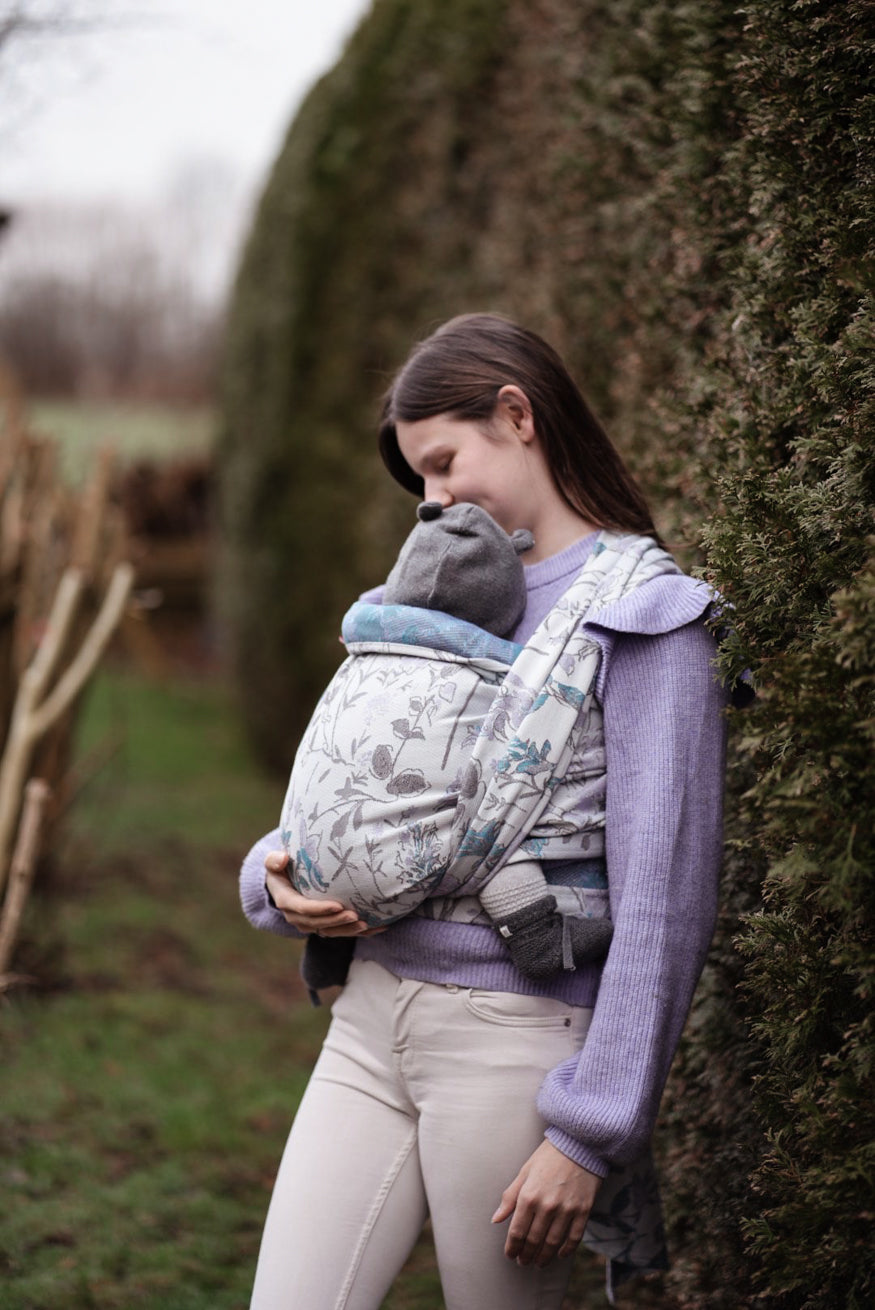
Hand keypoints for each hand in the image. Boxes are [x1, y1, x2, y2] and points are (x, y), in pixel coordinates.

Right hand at [264, 850, 376, 936]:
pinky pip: (341, 932)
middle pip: (319, 923)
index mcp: (287, 902)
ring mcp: (311, 924)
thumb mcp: (273, 862)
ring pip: (331, 931)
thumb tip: (282, 858)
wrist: (282, 884)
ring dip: (348, 930)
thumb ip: (274, 860)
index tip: (338, 905)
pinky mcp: (323, 925)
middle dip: (338, 922)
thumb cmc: (280, 869)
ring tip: (367, 924)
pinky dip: (358, 932)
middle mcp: (298, 918)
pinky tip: (378, 927)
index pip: (304, 909)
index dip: (321, 909)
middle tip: (356, 915)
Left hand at [491, 1139, 601, 1267]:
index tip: (510, 1255)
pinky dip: (566, 1250)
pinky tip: (560, 1255)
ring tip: (538, 1262)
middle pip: (534, 1241)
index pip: (517, 1232)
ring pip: (553, 1243)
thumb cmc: (548, 1156)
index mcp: (529, 1196)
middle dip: (526, 1255)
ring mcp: (567, 1210)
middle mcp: (547, 1206)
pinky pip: (574, 1238)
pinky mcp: (583, 1211)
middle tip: (523, 1262)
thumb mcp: (525, 1172)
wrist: (579, 1144)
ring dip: (544, 1257)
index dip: (512, 1247)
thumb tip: (496, 1219)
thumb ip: (510, 1197)